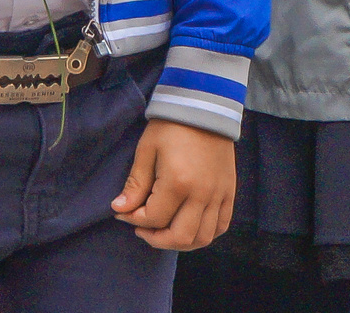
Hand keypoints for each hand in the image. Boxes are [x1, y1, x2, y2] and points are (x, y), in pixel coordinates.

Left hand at [112, 119, 234, 250]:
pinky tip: (188, 225)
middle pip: (180, 237)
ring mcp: (219, 195)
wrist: (204, 106)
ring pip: (202, 238)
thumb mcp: (147, 150)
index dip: (133, 220)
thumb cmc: (171, 125)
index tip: (122, 212)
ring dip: (180, 242)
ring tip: (163, 231)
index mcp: (178, 182)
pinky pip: (221, 226)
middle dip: (156, 239)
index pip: (154, 218)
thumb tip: (120, 209)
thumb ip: (136, 184)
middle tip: (141, 228)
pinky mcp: (229, 192)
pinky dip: (204, 234)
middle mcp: (202, 194)